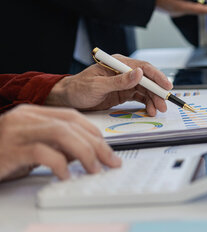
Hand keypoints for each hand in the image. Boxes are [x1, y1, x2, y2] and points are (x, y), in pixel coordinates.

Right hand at [0, 105, 120, 181]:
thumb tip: (87, 154)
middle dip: (97, 144)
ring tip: (95, 170)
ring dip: (85, 153)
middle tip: (111, 162)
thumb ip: (56, 147)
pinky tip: (67, 177)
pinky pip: (42, 153)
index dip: (94, 132)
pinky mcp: (9, 149)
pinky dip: (60, 165)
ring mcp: (16, 131)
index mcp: (32, 113)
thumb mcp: (31, 150)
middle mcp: (25, 117)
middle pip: (72, 124)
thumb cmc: (0, 158)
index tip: (109, 149)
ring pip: (62, 134)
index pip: (73, 117)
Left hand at [45, 55, 172, 115]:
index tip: (167, 86)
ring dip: (153, 99)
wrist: (68, 99)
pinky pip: (140, 97)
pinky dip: (146, 103)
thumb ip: (119, 81)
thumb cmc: (78, 89)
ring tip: (157, 110)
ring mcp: (125, 82)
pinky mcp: (124, 92)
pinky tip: (149, 110)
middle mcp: (124, 71)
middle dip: (157, 92)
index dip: (157, 77)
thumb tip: (139, 73)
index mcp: (118, 64)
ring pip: (145, 90)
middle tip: (163, 104)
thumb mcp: (98, 86)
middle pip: (147, 80)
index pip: (143, 68)